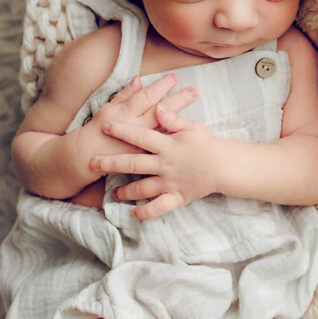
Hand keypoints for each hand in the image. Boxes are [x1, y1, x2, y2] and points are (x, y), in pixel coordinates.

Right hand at [78, 73, 197, 165]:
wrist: (87, 157)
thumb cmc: (97, 129)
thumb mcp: (108, 108)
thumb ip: (125, 94)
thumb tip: (138, 79)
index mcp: (124, 113)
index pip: (146, 97)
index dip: (161, 86)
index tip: (175, 78)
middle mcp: (134, 127)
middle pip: (160, 111)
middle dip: (178, 100)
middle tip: (194, 91)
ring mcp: (140, 143)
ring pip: (164, 127)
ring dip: (179, 116)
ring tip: (193, 110)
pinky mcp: (144, 156)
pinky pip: (161, 144)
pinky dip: (173, 136)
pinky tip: (186, 131)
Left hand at [89, 102, 216, 219]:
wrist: (225, 166)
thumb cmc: (208, 144)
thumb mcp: (192, 127)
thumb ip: (173, 119)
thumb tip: (157, 105)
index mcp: (167, 145)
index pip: (140, 136)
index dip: (121, 131)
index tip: (105, 127)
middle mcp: (165, 165)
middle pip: (132, 164)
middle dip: (111, 163)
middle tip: (92, 163)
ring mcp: (169, 182)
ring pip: (142, 188)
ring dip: (125, 191)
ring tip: (112, 193)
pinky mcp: (177, 197)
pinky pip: (159, 207)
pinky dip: (146, 212)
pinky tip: (134, 213)